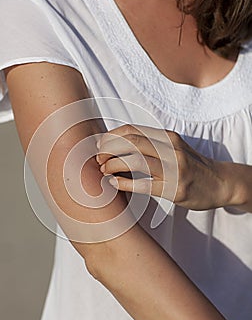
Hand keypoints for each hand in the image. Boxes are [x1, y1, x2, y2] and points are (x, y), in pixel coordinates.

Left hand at [96, 124, 230, 210]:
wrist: (220, 182)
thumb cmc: (191, 166)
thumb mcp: (173, 148)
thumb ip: (152, 144)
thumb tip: (119, 144)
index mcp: (167, 137)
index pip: (132, 130)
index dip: (111, 137)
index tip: (99, 145)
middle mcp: (170, 149)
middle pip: (131, 142)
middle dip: (108, 149)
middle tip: (97, 158)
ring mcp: (174, 168)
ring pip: (135, 160)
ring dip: (114, 164)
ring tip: (103, 170)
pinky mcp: (175, 188)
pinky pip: (144, 184)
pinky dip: (125, 183)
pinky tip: (114, 184)